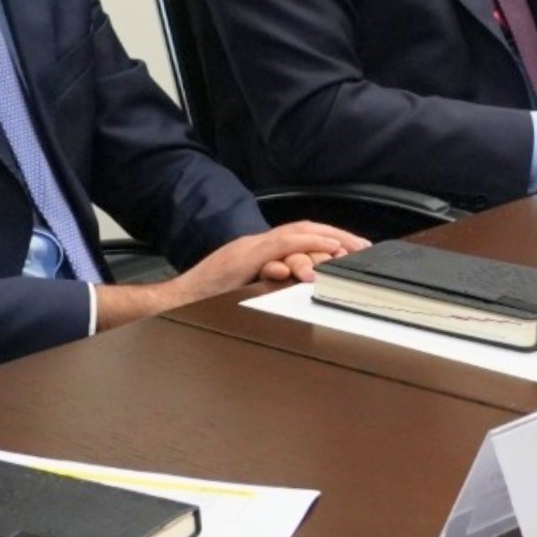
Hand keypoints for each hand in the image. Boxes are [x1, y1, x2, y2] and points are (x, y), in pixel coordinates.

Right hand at [94, 221, 366, 328]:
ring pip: (294, 234)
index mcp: (255, 253)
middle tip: (363, 248)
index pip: (297, 237)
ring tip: (351, 248)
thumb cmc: (204, 306)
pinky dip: (306, 246)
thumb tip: (294, 289)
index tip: (352, 251)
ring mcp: (248, 250)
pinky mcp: (242, 259)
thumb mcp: (243, 294)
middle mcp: (254, 245)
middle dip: (336, 237)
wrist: (172, 307)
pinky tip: (324, 254)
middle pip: (302, 230)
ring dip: (326, 240)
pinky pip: (279, 246)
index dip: (327, 241)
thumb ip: (267, 287)